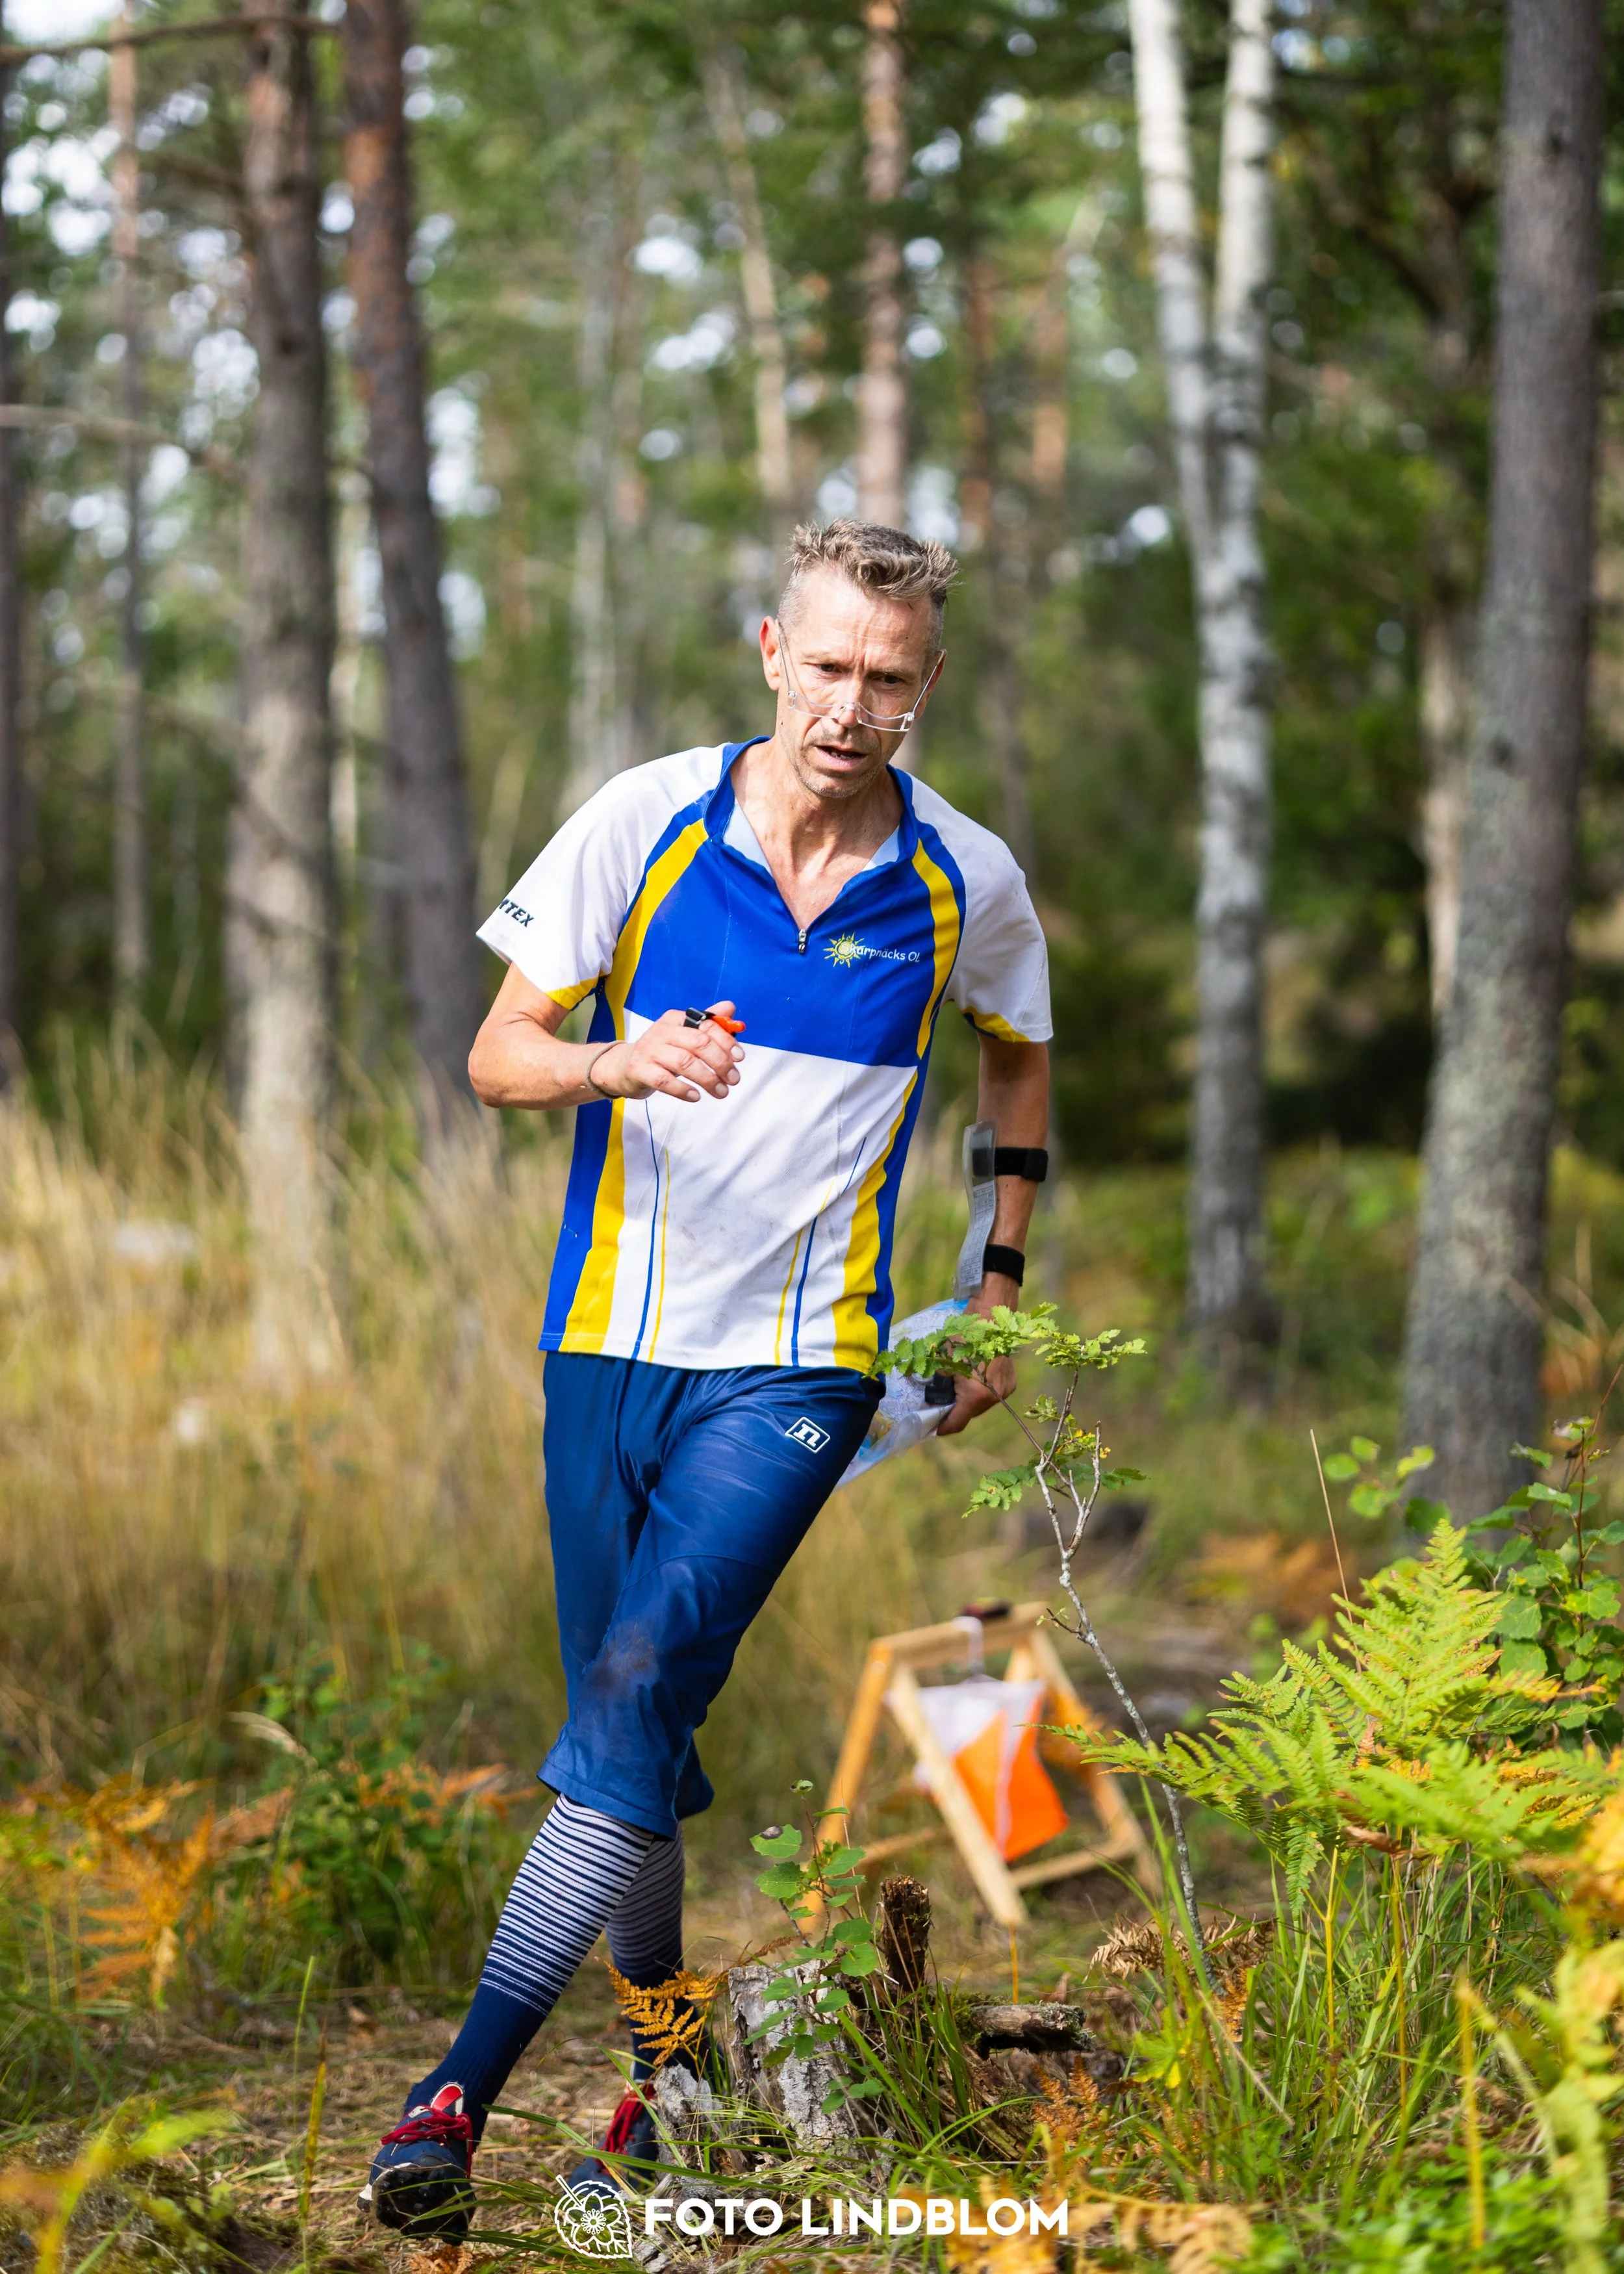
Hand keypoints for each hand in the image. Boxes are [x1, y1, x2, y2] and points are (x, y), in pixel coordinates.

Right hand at [590, 1003, 744, 1103]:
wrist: (625, 1067)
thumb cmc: (662, 1052)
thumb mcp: (684, 1035)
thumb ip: (707, 1024)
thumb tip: (730, 1007)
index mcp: (676, 1020)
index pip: (705, 1026)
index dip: (726, 1042)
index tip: (739, 1058)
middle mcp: (662, 1031)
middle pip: (697, 1044)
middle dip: (720, 1062)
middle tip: (733, 1079)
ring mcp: (649, 1050)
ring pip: (683, 1062)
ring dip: (707, 1079)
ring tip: (721, 1092)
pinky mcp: (639, 1070)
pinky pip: (664, 1080)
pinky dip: (682, 1090)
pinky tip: (696, 1096)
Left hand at [934, 1275, 1019, 1436]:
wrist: (991, 1315)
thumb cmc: (963, 1336)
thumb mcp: (942, 1360)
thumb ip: (935, 1383)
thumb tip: (929, 1397)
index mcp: (976, 1396)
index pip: (957, 1423)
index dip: (941, 1427)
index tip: (930, 1428)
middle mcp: (994, 1398)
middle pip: (969, 1414)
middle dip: (953, 1411)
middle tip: (938, 1405)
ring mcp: (1005, 1391)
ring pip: (981, 1404)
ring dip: (967, 1400)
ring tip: (954, 1389)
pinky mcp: (1011, 1382)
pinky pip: (991, 1393)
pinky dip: (979, 1391)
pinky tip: (971, 1378)